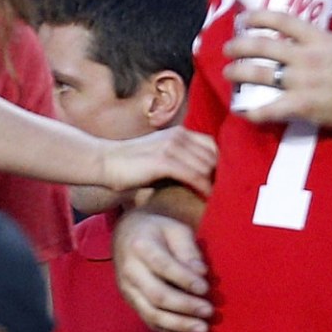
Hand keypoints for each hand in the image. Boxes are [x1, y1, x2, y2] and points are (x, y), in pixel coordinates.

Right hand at [97, 125, 215, 197]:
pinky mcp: (163, 160)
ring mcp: (170, 146)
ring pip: (207, 166)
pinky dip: (204, 188)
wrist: (105, 162)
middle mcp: (177, 136)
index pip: (213, 145)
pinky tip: (206, 198)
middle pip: (214, 156)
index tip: (225, 182)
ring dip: (214, 183)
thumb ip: (182, 159)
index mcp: (178, 133)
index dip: (222, 163)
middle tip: (226, 194)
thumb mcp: (161, 155)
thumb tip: (206, 175)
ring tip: (219, 199)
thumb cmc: (133, 164)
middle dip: (221, 175)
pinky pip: (194, 175)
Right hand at [113, 208, 211, 331]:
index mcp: (140, 245)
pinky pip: (149, 321)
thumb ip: (188, 249)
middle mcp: (130, 269)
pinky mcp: (130, 301)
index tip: (205, 288)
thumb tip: (201, 272)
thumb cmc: (157, 231)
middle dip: (185, 306)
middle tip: (209, 311)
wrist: (126, 234)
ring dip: (179, 324)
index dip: (185, 279)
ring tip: (202, 329)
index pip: (163, 266)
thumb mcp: (174, 229)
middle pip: (157, 294)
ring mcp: (127, 288)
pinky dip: (170, 330)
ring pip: (151, 313)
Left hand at [224, 7, 331, 130]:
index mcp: (318, 39)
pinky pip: (271, 109)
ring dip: (238, 72)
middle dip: (239, 45)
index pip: (280, 20)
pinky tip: (242, 111)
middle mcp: (305, 57)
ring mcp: (302, 82)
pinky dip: (254, 111)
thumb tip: (320, 35)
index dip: (258, 16)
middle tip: (227, 48)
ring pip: (260, 74)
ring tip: (227, 72)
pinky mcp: (303, 106)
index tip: (243, 17)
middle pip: (262, 46)